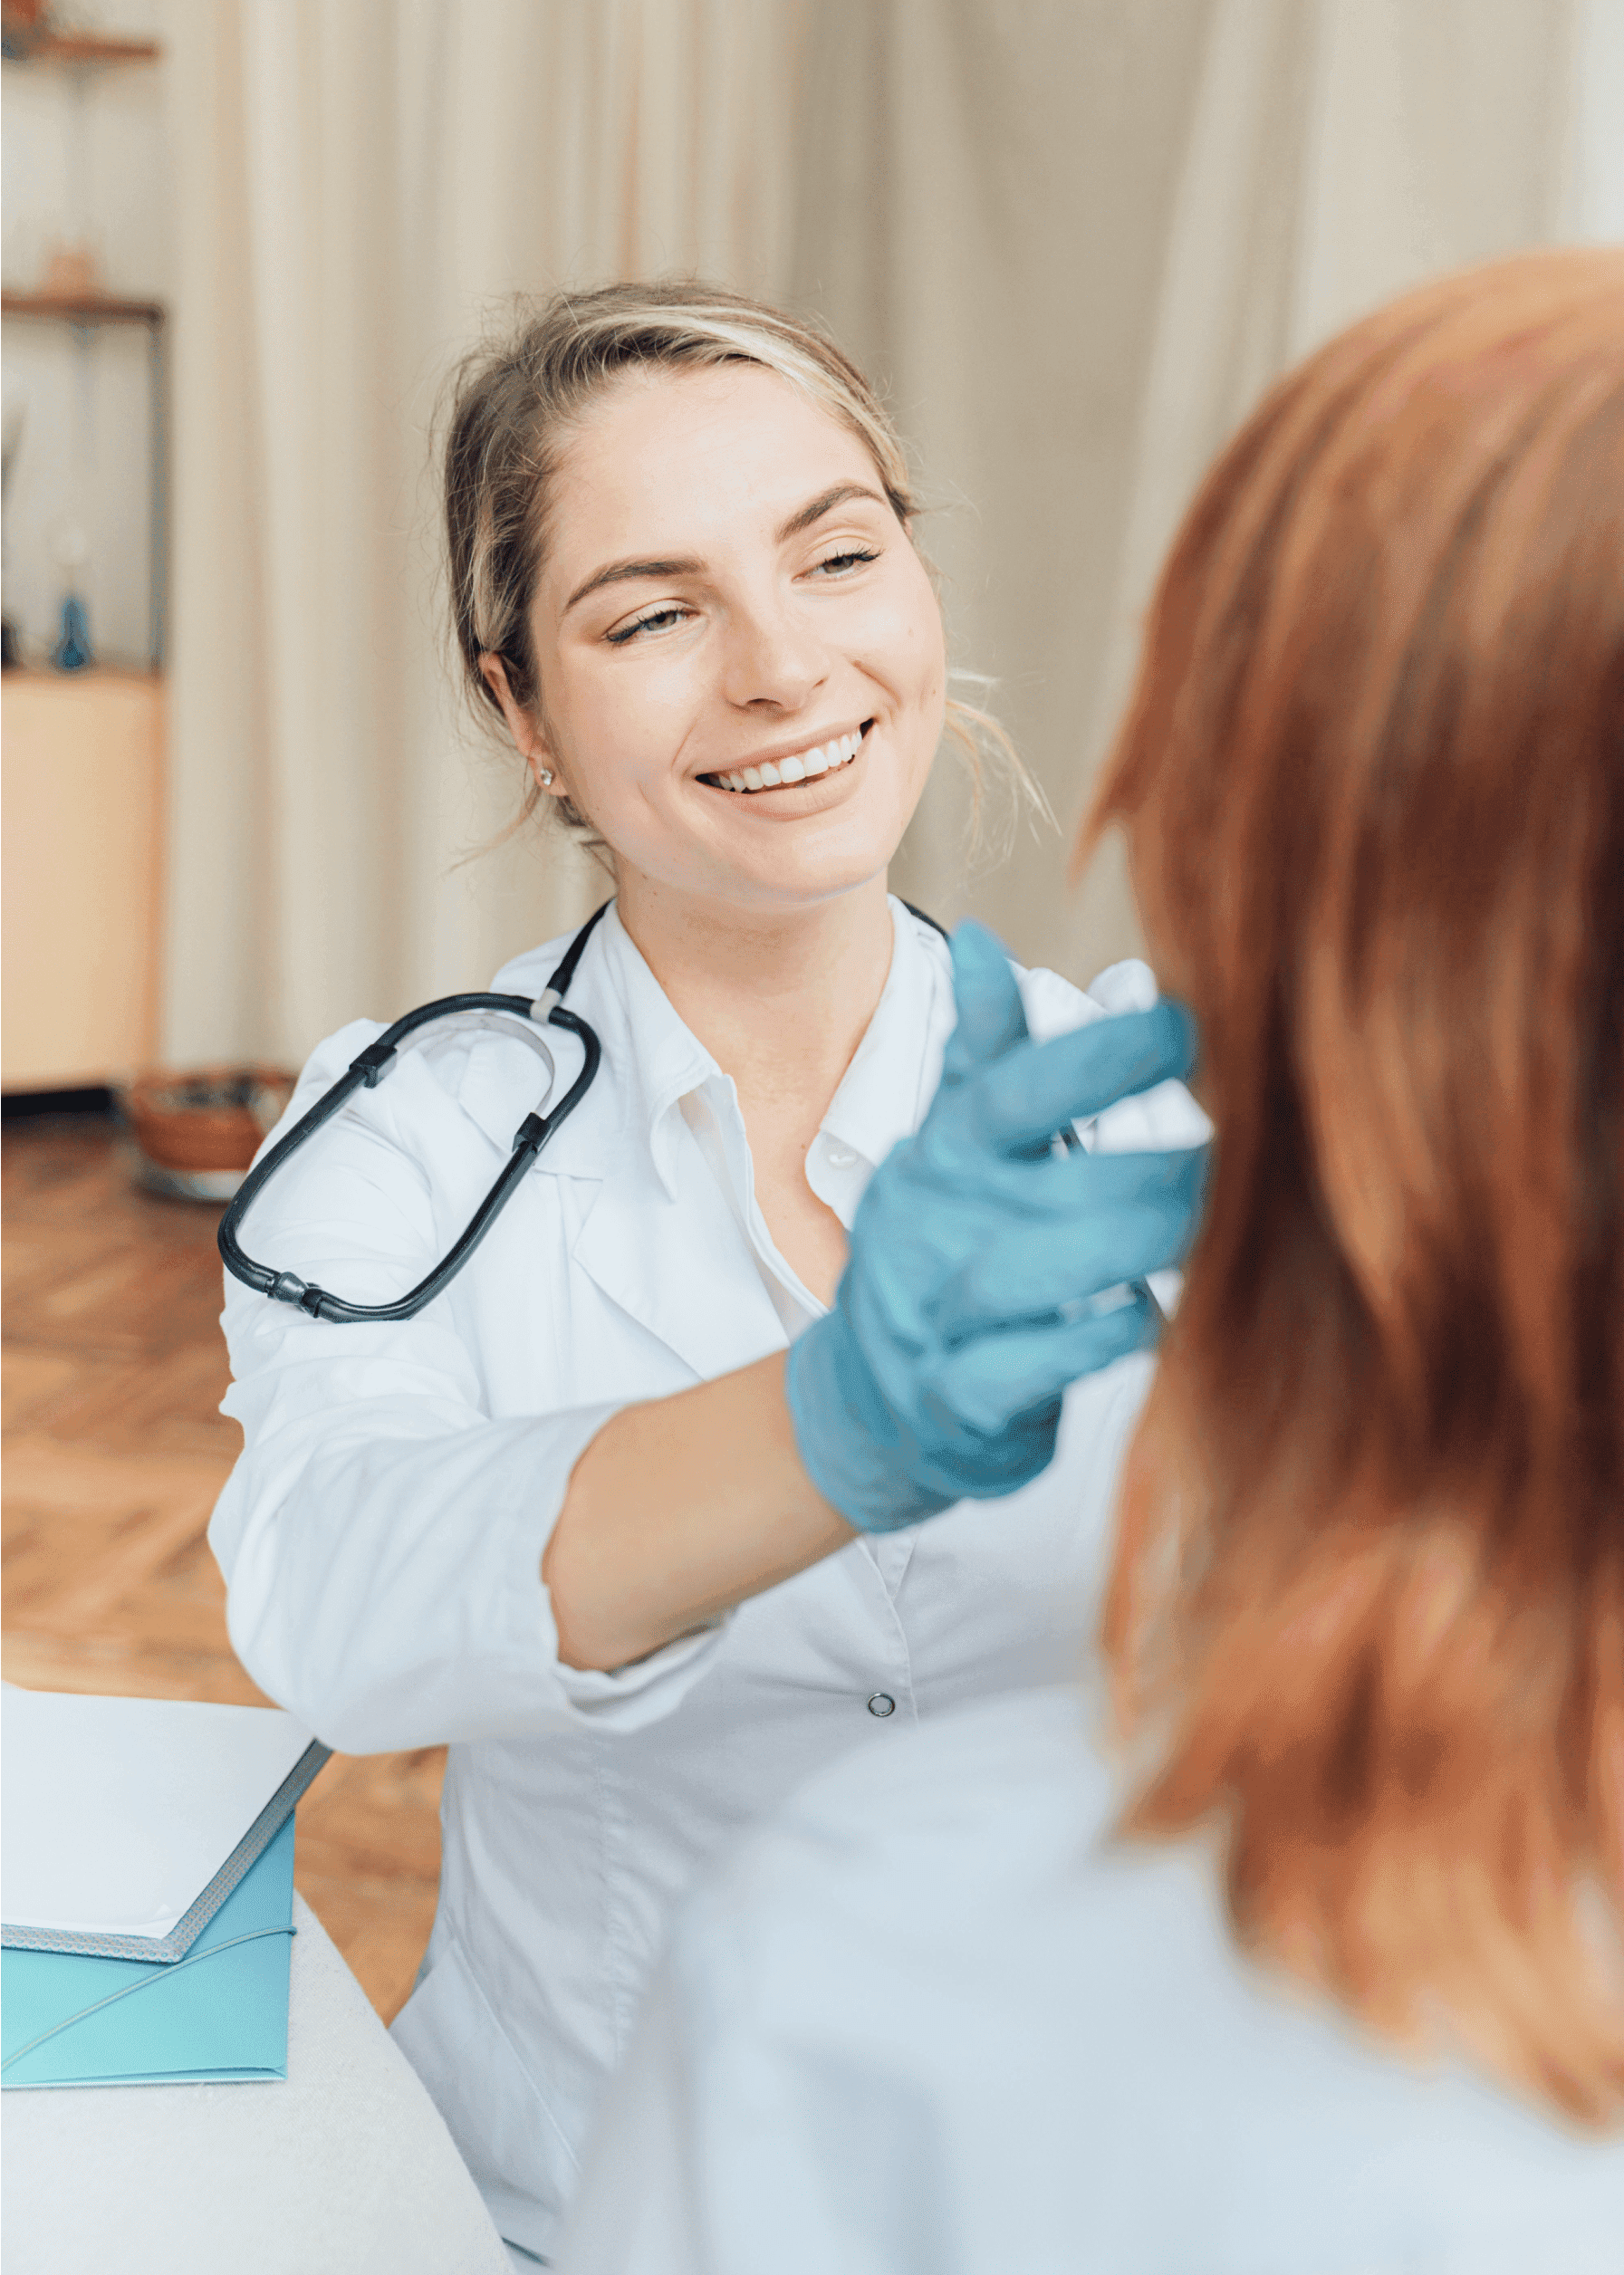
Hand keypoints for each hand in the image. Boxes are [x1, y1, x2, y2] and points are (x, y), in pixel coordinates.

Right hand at [784, 922, 1206, 1531]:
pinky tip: (1146, 1316)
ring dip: (1138, 1245)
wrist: (872, 1400)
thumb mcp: (948, 1148)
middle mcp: (939, 1228)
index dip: (1102, 1053)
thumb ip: (983, 1052)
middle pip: (1057, 1181)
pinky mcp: (961, 1400)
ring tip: (1205, 1231)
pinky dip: (1095, 1340)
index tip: (1185, 1028)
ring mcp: (942, 1316)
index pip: (1015, 1089)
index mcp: (947, 1157)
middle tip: (1237, 1158)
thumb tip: (983, 938)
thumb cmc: (939, 1254)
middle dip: (1159, 1169)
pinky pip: (1030, 1367)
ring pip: (1043, 1272)